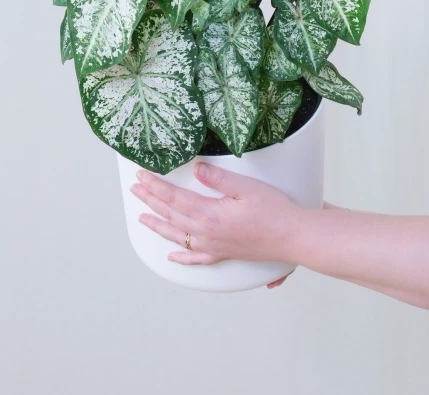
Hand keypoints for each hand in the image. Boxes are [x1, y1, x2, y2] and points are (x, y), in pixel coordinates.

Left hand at [130, 160, 301, 267]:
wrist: (293, 237)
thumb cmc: (274, 210)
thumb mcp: (246, 187)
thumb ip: (219, 178)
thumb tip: (196, 169)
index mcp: (209, 215)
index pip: (174, 198)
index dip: (155, 186)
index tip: (141, 175)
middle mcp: (206, 233)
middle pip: (171, 215)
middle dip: (151, 200)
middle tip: (135, 189)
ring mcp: (214, 246)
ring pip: (177, 236)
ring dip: (158, 225)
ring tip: (142, 217)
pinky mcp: (224, 253)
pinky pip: (197, 258)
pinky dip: (182, 257)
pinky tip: (172, 256)